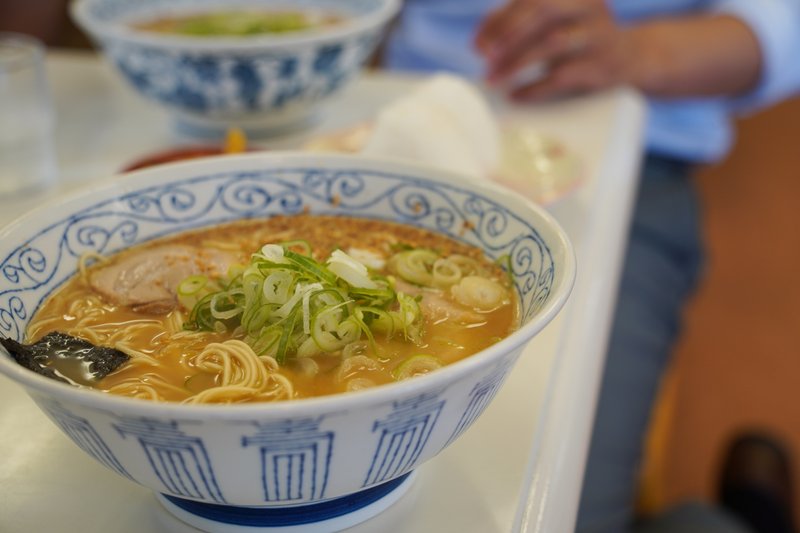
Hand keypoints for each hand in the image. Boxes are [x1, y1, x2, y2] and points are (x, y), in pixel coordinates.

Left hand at [475, 0, 635, 100]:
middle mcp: (588, 5)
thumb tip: (480, 42)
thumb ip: (517, 23)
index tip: (476, 45)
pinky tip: (516, 95)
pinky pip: (563, 75)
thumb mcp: (553, 22)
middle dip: (508, 34)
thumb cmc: (577, 37)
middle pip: (543, 10)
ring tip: (494, 79)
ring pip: (552, 43)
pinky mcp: (602, 65)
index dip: (498, 20)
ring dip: (517, 63)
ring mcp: (598, 34)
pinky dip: (535, 87)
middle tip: (485, 59)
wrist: (630, 58)